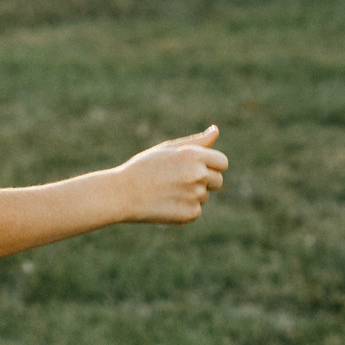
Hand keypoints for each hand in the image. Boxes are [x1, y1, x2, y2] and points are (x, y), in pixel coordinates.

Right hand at [110, 126, 227, 224]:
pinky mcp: (191, 214)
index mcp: (194, 155)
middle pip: (218, 181)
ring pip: (204, 196)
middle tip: (177, 181)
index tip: (197, 168)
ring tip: (167, 192)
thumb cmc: (143, 168)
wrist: (122, 194)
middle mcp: (199, 174)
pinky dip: (184, 209)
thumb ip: (196, 142)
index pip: (222, 162)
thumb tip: (216, 130)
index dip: (211, 166)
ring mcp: (196, 195)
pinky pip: (195, 210)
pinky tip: (165, 204)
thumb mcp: (168, 149)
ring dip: (192, 195)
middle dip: (204, 181)